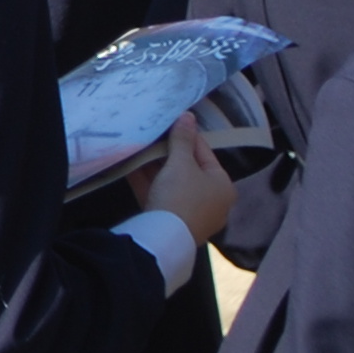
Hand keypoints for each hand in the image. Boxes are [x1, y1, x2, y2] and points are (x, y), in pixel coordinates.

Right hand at [129, 112, 234, 248]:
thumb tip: (188, 116)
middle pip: (188, 169)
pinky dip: (149, 183)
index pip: (204, 152)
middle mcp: (212, 200)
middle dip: (167, 152)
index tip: (169, 121)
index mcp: (222, 185)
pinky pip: (161, 196)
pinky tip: (131, 167)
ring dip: (155, 167)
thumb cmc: (181, 195)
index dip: (186, 135)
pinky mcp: (173, 222)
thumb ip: (183, 139)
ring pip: (172, 184)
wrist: (164, 237)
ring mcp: (193, 213)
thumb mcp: (181, 163)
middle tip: (151, 134)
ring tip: (138, 147)